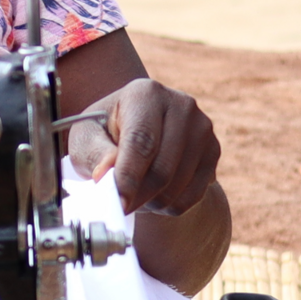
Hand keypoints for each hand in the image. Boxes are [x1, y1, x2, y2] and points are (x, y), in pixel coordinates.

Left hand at [63, 78, 220, 217]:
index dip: (129, 176)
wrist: (139, 133)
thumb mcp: (87, 137)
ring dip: (150, 203)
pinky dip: (169, 205)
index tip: (118, 203)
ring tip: (133, 192)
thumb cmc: (106, 133)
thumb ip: (94, 153)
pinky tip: (154, 192)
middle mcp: (181, 106)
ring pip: (177, 188)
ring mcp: (202, 129)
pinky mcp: (213, 151)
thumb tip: (105, 174)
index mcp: (146, 94)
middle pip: (162, 169)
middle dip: (137, 197)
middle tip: (118, 206)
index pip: (141, 141)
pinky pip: (192, 197)